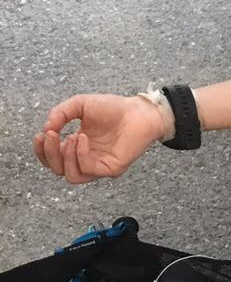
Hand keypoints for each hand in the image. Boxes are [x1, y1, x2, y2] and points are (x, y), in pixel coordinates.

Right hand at [33, 93, 163, 184]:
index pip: (53, 159)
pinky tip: (83, 137)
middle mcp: (87, 159)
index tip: (40, 134)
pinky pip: (88, 170)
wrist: (138, 111)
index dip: (42, 151)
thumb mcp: (79, 105)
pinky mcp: (111, 169)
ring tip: (70, 136)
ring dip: (64, 157)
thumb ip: (60, 114)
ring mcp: (99, 166)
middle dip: (49, 153)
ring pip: (71, 176)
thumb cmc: (112, 108)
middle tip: (50, 135)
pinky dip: (80, 154)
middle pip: (58, 170)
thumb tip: (46, 128)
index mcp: (77, 147)